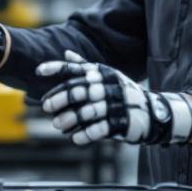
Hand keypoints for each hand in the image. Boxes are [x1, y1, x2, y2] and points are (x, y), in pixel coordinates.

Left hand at [37, 51, 191, 145]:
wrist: (152, 112)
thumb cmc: (123, 92)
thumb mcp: (108, 75)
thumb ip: (86, 66)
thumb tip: (65, 52)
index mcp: (103, 73)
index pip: (76, 68)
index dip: (57, 68)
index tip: (38, 71)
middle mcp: (109, 85)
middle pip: (78, 90)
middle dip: (59, 99)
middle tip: (46, 107)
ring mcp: (116, 104)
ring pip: (86, 111)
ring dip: (69, 119)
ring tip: (57, 125)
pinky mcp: (121, 122)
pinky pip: (99, 128)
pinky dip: (85, 134)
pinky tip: (75, 138)